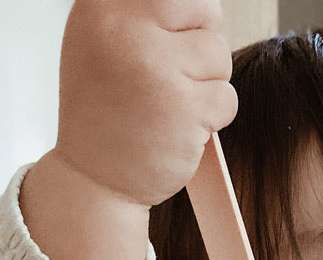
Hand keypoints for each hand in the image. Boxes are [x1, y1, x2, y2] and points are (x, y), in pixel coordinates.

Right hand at [56, 0, 236, 207]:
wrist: (96, 179)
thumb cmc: (107, 110)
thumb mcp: (103, 41)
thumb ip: (141, 12)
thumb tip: (199, 2)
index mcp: (103, 5)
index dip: (187, 15)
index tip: (170, 45)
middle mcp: (125, 30)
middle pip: (206, 10)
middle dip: (204, 44)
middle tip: (177, 76)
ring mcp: (156, 68)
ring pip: (220, 57)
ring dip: (207, 85)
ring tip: (172, 105)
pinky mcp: (184, 108)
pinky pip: (227, 98)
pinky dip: (213, 117)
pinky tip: (180, 128)